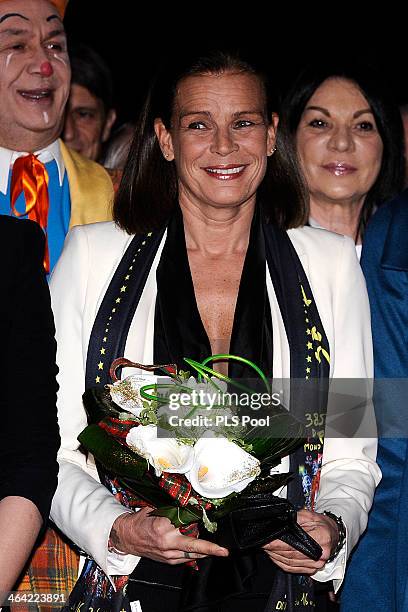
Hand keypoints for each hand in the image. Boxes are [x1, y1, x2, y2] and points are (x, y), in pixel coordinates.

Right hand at [109, 508, 228, 563]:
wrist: (127, 537)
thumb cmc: (140, 521)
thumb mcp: (155, 509)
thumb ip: (172, 509)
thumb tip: (188, 504)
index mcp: (163, 525)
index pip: (186, 521)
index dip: (197, 516)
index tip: (206, 513)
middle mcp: (166, 541)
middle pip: (193, 544)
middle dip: (210, 548)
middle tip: (223, 551)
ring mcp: (167, 553)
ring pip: (191, 554)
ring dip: (204, 550)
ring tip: (216, 550)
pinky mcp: (168, 560)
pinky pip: (186, 558)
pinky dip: (194, 554)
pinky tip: (202, 551)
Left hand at [262, 509, 338, 574]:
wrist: (333, 534)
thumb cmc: (322, 524)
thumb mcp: (309, 515)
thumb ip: (295, 519)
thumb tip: (281, 523)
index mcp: (322, 537)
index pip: (295, 544)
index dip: (279, 543)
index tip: (268, 540)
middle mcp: (321, 554)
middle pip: (291, 554)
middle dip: (274, 549)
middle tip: (264, 543)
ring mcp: (317, 564)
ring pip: (291, 563)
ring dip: (276, 556)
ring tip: (267, 548)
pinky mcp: (312, 569)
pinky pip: (293, 568)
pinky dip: (281, 563)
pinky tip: (274, 556)